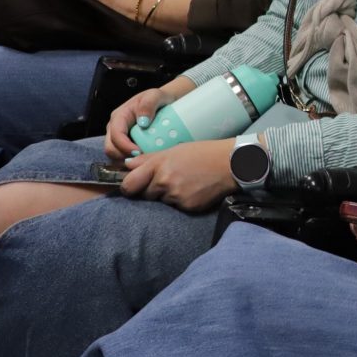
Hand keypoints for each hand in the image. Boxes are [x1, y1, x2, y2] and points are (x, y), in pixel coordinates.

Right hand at [104, 80, 188, 159]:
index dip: (125, 146)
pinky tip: (143, 163)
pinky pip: (123, 158)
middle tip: (142, 160)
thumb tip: (143, 122)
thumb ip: (148, 104)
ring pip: (115, 156)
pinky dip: (131, 163)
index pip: (116, 134)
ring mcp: (118, 139)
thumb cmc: (157, 99)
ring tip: (143, 162)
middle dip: (124, 157)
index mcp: (119, 116)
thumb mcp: (155, 96)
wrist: (162, 104)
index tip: (139, 151)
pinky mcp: (124, 146)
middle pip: (110, 148)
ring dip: (127, 162)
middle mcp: (115, 128)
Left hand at [119, 140, 235, 211]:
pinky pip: (176, 207)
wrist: (230, 164)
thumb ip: (149, 159)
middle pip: (145, 194)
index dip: (128, 186)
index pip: (129, 184)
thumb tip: (127, 164)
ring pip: (162, 201)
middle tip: (166, 180)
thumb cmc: (202, 153)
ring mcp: (176, 196)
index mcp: (158, 165)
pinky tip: (193, 190)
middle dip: (151, 190)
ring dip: (167, 195)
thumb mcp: (174, 150)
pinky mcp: (188, 207)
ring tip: (184, 182)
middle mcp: (164, 182)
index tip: (132, 185)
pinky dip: (182, 200)